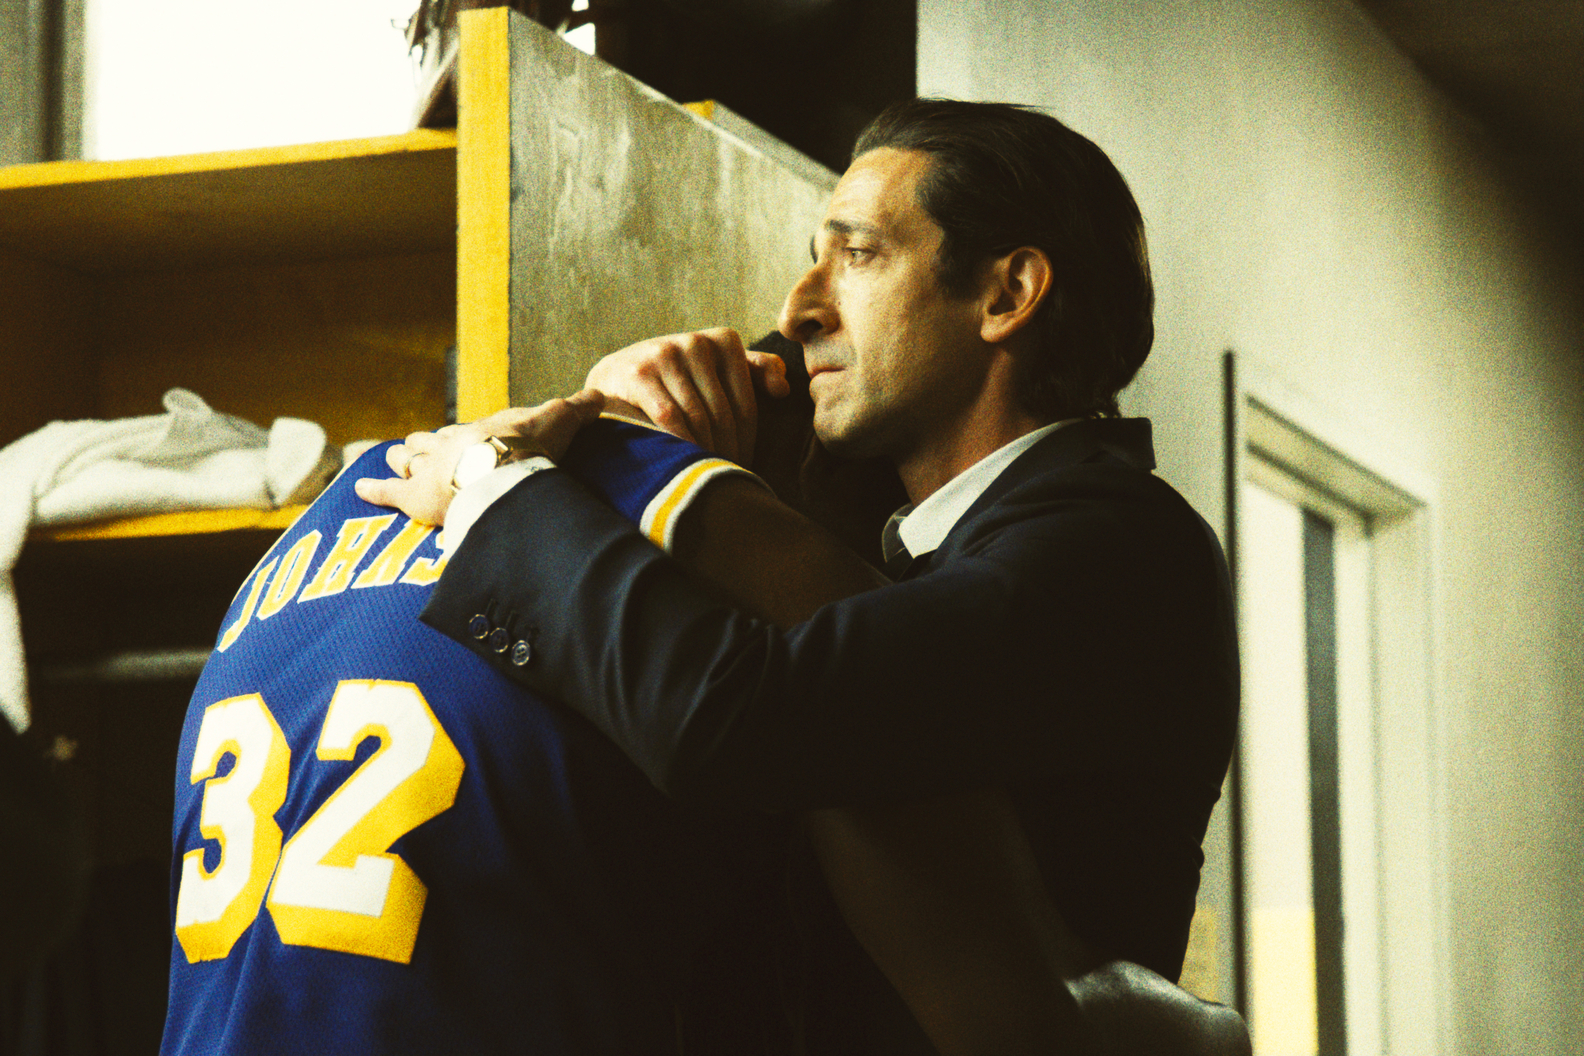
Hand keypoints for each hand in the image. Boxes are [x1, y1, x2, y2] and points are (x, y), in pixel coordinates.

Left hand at [354, 389, 604, 523]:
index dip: (461, 436)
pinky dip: (373, 489)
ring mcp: (428, 469)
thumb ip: (578, 409)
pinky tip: (359, 488)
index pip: (465, 431)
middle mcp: (448, 445)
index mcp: (479, 430)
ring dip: (400, 460)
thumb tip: (601, 394)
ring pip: (407, 460)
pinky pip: (387, 492)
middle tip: (416, 445)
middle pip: (429, 441)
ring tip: (394, 458)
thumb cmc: (528, 446)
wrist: (502, 470)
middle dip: (423, 444)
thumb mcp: (558, 420)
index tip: (458, 436)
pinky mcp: (414, 496)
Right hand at [584, 328, 789, 463]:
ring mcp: (666, 354)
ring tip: (706, 474)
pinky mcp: (639, 373)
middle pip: (722, 414)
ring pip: (698, 418)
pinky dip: (680, 444)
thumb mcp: (716, 370)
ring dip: (704, 452)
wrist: (615, 376)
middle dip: (726, 451)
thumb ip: (754, 372)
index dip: (746, 442)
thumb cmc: (678, 379)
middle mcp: (697, 341)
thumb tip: (783, 389)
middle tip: (724, 478)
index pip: (745, 405)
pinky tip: (682, 462)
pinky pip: (670, 418)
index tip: (742, 465)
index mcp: (723, 340)